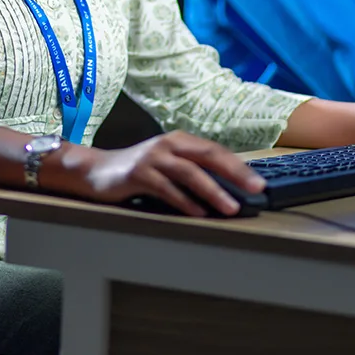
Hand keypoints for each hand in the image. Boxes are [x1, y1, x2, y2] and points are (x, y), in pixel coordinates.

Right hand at [47, 130, 265, 217]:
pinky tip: (198, 213)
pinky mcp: (138, 174)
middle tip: (255, 189)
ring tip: (230, 208)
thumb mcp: (168, 164)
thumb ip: (193, 171)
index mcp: (180, 140)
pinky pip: (166, 188)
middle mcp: (168, 144)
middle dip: (234, 173)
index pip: (216, 151)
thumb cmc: (138, 170)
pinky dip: (184, 201)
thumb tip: (229, 190)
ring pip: (189, 173)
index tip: (259, 183)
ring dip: (212, 191)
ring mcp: (153, 157)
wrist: (96, 171)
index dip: (239, 166)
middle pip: (208, 156)